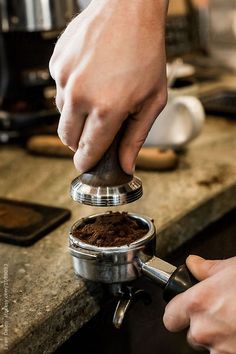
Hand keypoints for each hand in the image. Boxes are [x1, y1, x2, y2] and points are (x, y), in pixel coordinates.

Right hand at [49, 0, 167, 173]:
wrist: (130, 11)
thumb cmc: (146, 53)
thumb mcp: (152, 101)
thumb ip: (135, 137)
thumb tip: (125, 165)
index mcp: (107, 108)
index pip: (87, 151)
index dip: (87, 162)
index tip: (87, 164)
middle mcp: (80, 95)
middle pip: (67, 138)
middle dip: (79, 142)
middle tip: (95, 134)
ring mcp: (65, 77)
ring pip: (62, 115)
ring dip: (76, 116)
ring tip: (97, 98)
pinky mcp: (56, 63)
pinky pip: (59, 90)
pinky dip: (72, 92)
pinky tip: (90, 78)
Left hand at [163, 255, 235, 352]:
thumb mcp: (232, 269)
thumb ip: (207, 269)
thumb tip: (194, 265)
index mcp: (199, 303)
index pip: (170, 317)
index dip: (177, 313)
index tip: (182, 310)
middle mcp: (205, 330)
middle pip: (191, 335)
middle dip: (202, 326)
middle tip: (220, 314)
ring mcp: (221, 350)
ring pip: (210, 348)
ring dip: (219, 339)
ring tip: (235, 323)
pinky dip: (232, 347)